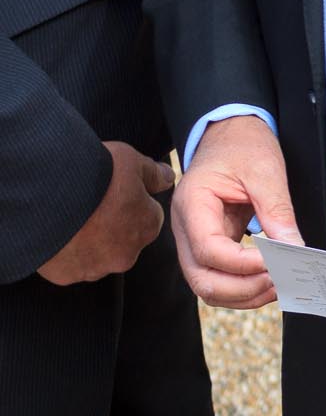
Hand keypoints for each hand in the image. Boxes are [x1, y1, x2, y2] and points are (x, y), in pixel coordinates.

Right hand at [35, 141, 174, 284]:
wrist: (45, 197)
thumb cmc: (96, 176)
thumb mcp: (132, 161)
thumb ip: (154, 173)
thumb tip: (168, 178)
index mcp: (148, 227)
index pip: (148, 217)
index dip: (133, 203)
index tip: (115, 194)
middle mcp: (127, 255)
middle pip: (125, 240)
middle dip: (113, 227)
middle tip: (93, 207)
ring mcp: (96, 269)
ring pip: (98, 256)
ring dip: (90, 242)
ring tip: (73, 220)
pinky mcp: (67, 276)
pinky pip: (71, 265)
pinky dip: (66, 253)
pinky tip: (58, 234)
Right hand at [170, 115, 300, 307]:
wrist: (230, 134)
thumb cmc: (243, 145)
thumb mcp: (265, 171)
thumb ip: (277, 210)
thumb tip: (293, 249)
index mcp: (192, 204)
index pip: (207, 249)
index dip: (240, 264)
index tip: (273, 264)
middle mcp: (186, 228)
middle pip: (201, 278)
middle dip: (240, 289)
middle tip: (278, 282)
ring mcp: (195, 239)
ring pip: (207, 284)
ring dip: (242, 295)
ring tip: (277, 286)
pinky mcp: (211, 244)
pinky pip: (220, 275)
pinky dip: (242, 286)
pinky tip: (268, 281)